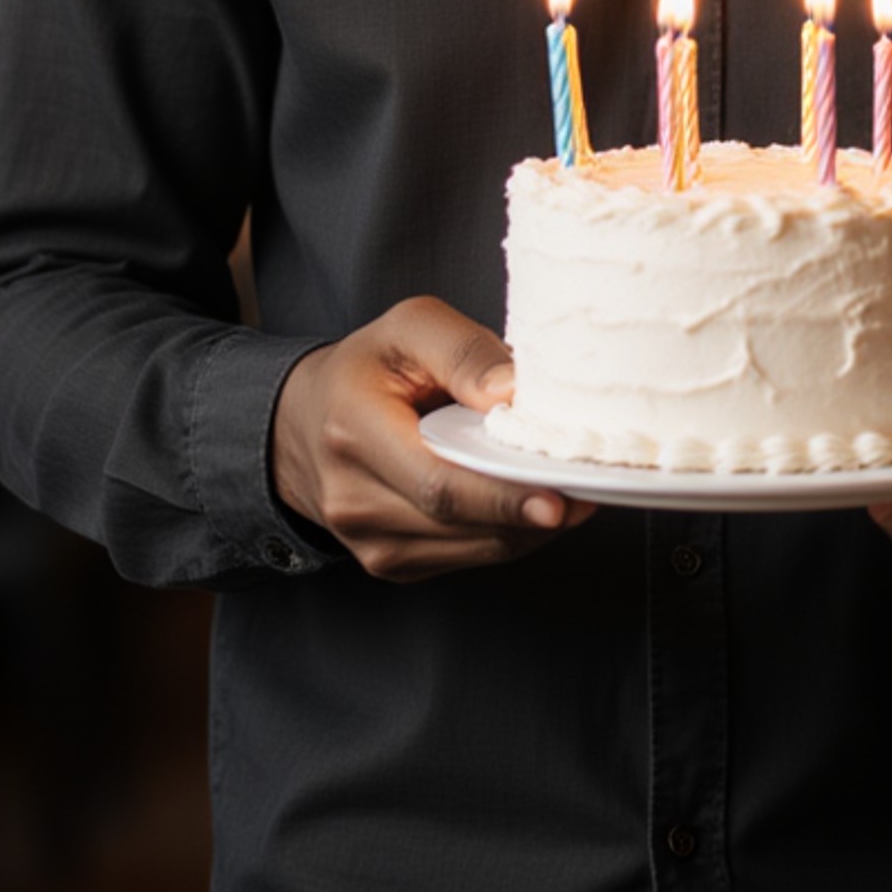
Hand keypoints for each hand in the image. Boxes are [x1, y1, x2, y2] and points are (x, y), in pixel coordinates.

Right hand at [270, 296, 594, 581]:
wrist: (301, 424)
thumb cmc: (364, 370)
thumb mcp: (407, 328)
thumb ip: (462, 350)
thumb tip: (513, 394)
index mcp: (352, 432)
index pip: (437, 483)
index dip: (504, 496)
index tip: (560, 498)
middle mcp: (354, 499)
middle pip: (461, 522)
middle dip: (533, 510)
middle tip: (590, 491)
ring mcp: (370, 542)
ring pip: (475, 548)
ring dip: (530, 526)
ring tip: (570, 490)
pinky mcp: (392, 564)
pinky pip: (469, 557)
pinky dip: (508, 533)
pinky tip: (528, 502)